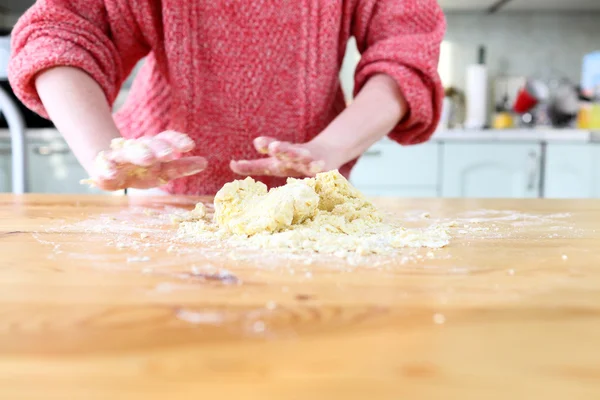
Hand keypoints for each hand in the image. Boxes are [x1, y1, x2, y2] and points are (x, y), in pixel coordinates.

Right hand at [84, 131, 206, 190]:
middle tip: (169, 153)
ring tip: (149, 159)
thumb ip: (181, 166)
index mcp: (153, 147)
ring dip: (139, 154)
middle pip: (148, 144)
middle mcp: (137, 148)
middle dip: (159, 148)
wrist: (109, 170)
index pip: (166, 139)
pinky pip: (104, 167)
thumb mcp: (163, 169)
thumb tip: (205, 162)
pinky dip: (107, 169)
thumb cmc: (141, 170)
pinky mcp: (103, 167)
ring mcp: (119, 157)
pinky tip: (112, 173)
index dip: (177, 140)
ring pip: (128, 152)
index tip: (190, 145)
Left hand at [230, 137, 332, 177]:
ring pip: (301, 155)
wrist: (325, 153)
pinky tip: (319, 166)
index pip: (268, 149)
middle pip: (285, 150)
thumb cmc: (293, 161)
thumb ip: (253, 165)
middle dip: (280, 148)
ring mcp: (308, 159)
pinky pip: (321, 167)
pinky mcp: (322, 167)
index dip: (260, 148)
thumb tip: (231, 164)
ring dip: (294, 153)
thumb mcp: (273, 164)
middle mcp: (292, 154)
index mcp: (280, 155)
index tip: (240, 157)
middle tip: (272, 147)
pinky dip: (319, 166)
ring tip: (287, 152)